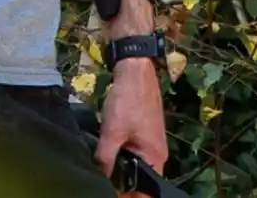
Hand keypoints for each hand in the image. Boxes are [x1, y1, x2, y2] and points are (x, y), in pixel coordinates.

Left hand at [97, 58, 167, 188]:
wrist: (133, 71)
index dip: (130, 194)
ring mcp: (150, 141)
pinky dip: (119, 153)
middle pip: (139, 176)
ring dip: (119, 167)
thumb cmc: (127, 102)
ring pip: (133, 162)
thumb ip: (106, 157)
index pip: (145, 187)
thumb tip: (100, 177)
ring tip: (101, 170)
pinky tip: (104, 153)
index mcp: (155, 158)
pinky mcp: (142, 131)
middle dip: (123, 181)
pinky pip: (131, 149)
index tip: (112, 193)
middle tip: (102, 182)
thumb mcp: (112, 131)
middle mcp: (157, 153)